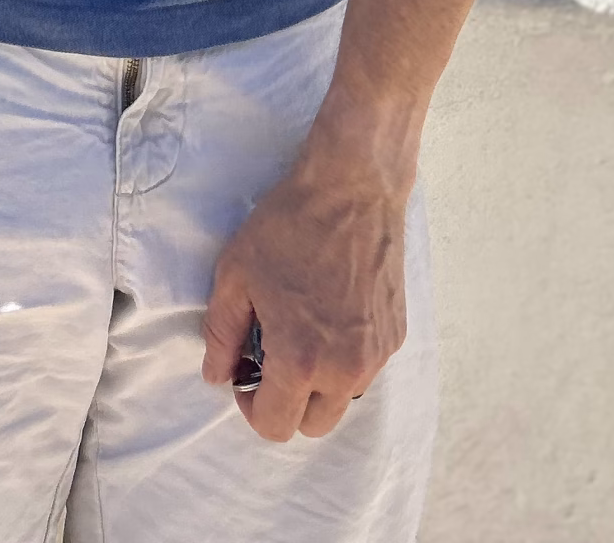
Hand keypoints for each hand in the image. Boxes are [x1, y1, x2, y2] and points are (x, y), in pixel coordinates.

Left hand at [201, 143, 410, 442]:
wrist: (351, 188)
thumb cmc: (288, 226)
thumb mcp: (235, 274)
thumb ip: (221, 334)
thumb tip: (217, 376)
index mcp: (301, 359)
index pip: (276, 426)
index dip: (251, 406)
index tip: (245, 375)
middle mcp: (345, 370)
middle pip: (312, 425)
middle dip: (287, 402)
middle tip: (271, 357)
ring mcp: (376, 356)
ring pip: (342, 400)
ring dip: (319, 384)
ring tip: (303, 331)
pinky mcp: (396, 337)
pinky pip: (366, 370)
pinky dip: (345, 359)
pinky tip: (331, 314)